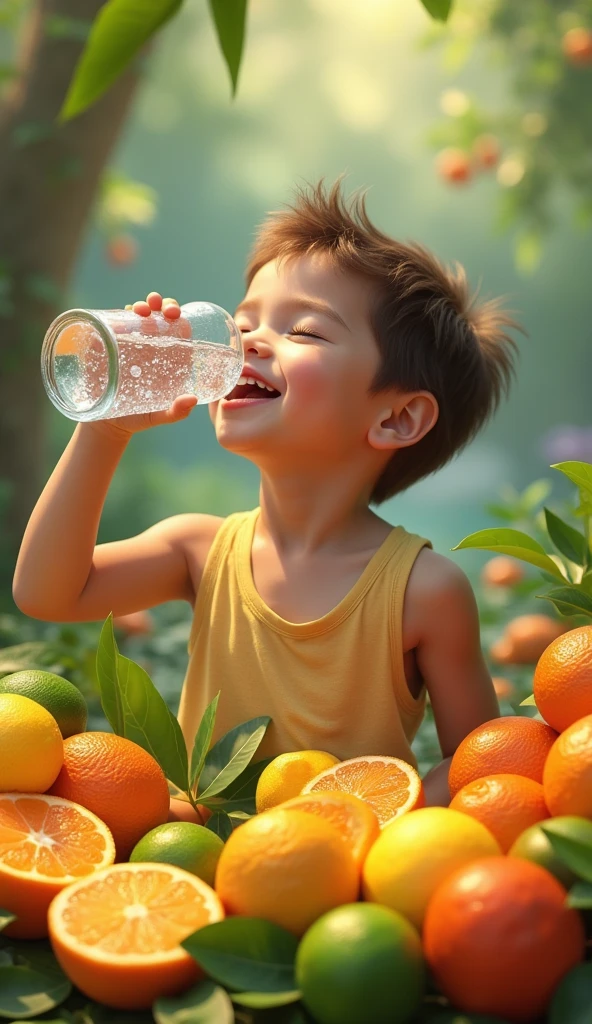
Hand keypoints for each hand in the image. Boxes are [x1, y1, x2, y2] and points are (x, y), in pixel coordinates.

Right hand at [85, 291, 196, 441]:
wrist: (106, 423)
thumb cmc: (138, 418)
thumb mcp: (159, 416)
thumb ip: (176, 412)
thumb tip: (192, 399)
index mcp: (168, 358)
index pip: (178, 330)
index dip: (179, 317)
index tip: (176, 315)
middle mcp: (150, 347)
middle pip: (160, 317)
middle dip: (162, 305)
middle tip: (160, 308)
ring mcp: (130, 344)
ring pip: (139, 316)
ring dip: (142, 305)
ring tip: (141, 309)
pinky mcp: (110, 346)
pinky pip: (115, 324)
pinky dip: (119, 315)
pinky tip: (124, 313)